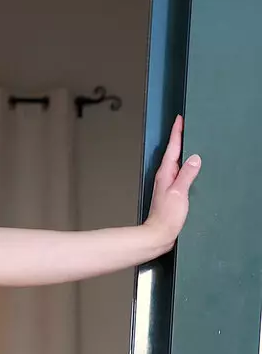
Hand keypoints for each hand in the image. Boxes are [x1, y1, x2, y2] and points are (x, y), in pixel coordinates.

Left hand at [145, 113, 200, 253]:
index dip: (176, 133)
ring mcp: (167, 184)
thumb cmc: (167, 216)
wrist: (158, 234)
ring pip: (176, 162)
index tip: (179, 119)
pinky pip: (179, 173)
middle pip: (174, 152)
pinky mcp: (171, 192)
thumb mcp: (179, 192)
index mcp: (166, 173)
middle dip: (179, 138)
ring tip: (190, 140)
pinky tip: (190, 167)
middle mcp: (165, 176)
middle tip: (186, 124)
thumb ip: (187, 174)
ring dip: (182, 151)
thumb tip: (194, 157)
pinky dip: (185, 166)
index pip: (172, 148)